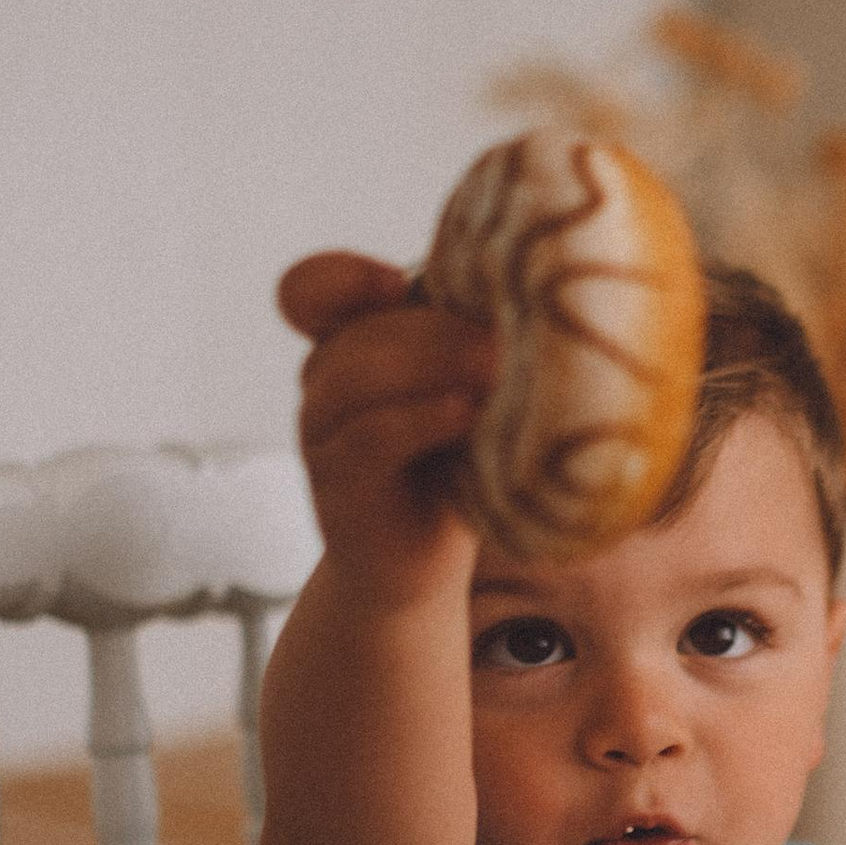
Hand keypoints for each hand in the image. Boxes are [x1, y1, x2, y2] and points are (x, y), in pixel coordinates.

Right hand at [277, 249, 496, 612]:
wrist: (419, 567)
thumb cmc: (453, 466)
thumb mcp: (459, 391)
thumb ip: (465, 343)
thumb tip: (536, 295)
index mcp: (350, 348)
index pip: (309, 292)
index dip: (345, 278)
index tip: (399, 282)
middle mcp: (325, 385)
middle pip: (360, 331)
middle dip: (435, 328)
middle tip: (506, 336)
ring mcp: (322, 436)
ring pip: (354, 376)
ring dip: (430, 363)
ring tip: (494, 369)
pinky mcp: (338, 487)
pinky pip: (369, 437)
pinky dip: (420, 418)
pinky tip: (467, 414)